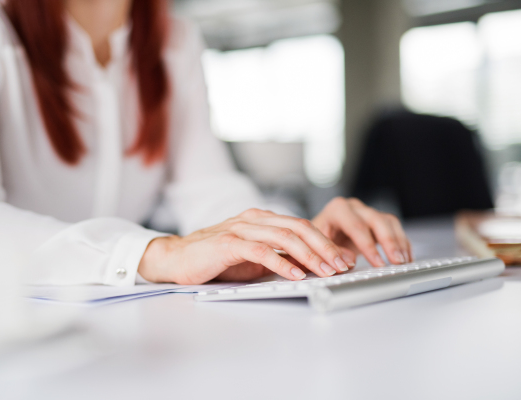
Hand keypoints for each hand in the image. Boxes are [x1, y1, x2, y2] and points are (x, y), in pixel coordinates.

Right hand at [138, 208, 355, 284]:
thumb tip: (310, 266)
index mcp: (261, 219)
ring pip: (283, 237)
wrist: (177, 258)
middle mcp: (253, 219)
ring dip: (308, 255)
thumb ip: (278, 257)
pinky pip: (260, 251)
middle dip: (324, 247)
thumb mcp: (253, 258)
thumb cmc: (214, 259)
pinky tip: (295, 274)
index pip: (300, 226)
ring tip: (325, 270)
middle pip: (298, 227)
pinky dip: (281, 263)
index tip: (343, 258)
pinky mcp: (227, 243)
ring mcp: (240, 229)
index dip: (325, 241)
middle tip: (342, 265)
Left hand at [312, 197, 411, 267]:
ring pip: (389, 222)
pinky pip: (394, 228)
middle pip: (376, 220)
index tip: (378, 263)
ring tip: (404, 262)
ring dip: (399, 242)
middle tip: (397, 262)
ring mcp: (366, 212)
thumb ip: (332, 252)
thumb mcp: (317, 246)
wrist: (317, 235)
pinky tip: (406, 257)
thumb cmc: (315, 240)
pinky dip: (401, 242)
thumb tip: (348, 261)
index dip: (368, 246)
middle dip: (389, 242)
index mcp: (337, 209)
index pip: (356, 226)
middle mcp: (354, 207)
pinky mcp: (376, 220)